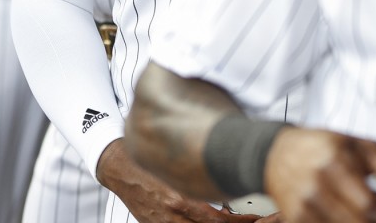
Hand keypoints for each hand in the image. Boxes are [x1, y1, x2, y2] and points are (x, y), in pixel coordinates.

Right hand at [98, 139, 262, 221]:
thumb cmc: (148, 159)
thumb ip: (201, 178)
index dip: (242, 222)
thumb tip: (229, 185)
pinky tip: (205, 221)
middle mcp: (173, 215)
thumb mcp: (177, 165)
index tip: (256, 218)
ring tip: (233, 220)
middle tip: (253, 220)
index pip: (220, 221)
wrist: (118, 167)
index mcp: (180, 199)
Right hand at [263, 128, 375, 222]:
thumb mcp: (358, 145)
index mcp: (334, 161)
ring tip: (354, 211)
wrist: (276, 152)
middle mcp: (316, 182)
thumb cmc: (321, 148)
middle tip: (375, 212)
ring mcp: (304, 202)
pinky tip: (336, 212)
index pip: (371, 205)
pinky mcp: (295, 216)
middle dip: (375, 221)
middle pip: (360, 222)